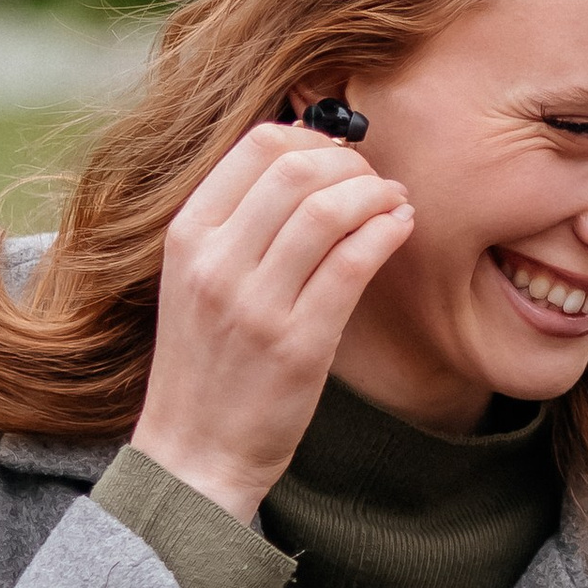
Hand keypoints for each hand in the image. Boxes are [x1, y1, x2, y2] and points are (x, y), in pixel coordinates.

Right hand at [129, 123, 415, 519]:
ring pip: (328, 211)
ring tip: (395, 202)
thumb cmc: (205, 361)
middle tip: (376, 180)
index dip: (313, 136)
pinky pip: (352, 264)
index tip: (340, 156)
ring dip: (376, 195)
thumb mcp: (196, 279)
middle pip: (297, 168)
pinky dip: (386, 234)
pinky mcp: (297, 344)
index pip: (256, 147)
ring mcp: (254, 304)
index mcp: (186, 236)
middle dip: (352, 163)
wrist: (193, 451)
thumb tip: (308, 160)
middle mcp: (215, 262)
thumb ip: (239, 224)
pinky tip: (401, 230)